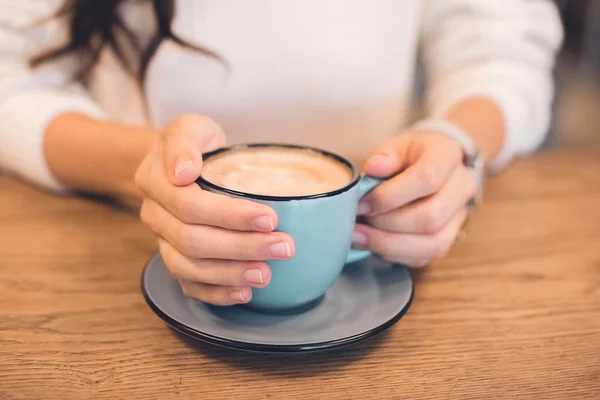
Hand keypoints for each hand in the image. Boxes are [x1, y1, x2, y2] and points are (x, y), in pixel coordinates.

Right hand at [135, 115, 294, 304]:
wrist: (183, 163)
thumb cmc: (195, 144)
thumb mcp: (190, 127)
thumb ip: (184, 142)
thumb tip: (183, 172)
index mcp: (154, 181)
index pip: (190, 205)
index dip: (230, 216)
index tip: (270, 218)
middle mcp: (155, 215)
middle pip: (192, 241)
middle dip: (241, 247)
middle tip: (283, 248)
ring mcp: (162, 241)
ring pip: (189, 268)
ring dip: (230, 274)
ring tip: (267, 274)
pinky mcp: (176, 259)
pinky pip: (189, 285)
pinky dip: (216, 293)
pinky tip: (245, 292)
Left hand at [353, 130, 475, 266]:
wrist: (432, 165)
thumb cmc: (410, 155)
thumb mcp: (396, 145)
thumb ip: (385, 155)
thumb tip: (373, 168)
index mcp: (448, 156)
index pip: (428, 178)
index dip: (391, 195)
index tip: (362, 202)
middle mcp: (461, 187)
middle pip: (431, 216)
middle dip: (387, 223)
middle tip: (358, 220)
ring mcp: (458, 217)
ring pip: (433, 243)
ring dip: (389, 244)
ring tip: (359, 237)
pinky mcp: (448, 239)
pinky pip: (424, 257)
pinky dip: (394, 254)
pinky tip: (373, 244)